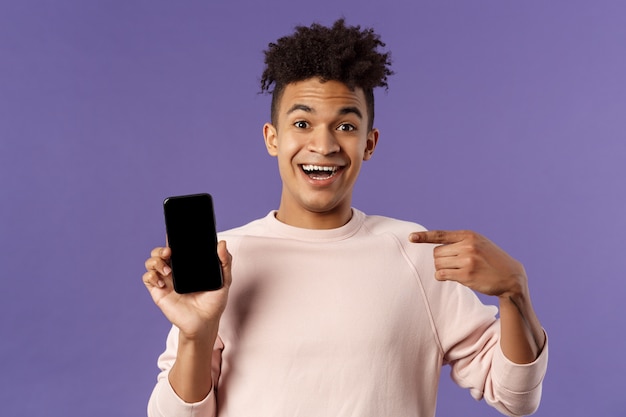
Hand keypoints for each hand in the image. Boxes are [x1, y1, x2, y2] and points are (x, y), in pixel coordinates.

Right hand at [142, 242, 231, 339]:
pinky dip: (151, 276)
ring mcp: (166, 281)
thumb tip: (222, 243)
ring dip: (156, 261)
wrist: (205, 322)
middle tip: (170, 252)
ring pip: (151, 262)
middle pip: (160, 252)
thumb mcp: (224, 280)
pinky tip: (162, 283)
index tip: (174, 235)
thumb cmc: (214, 302)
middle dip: (161, 249)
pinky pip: (147, 278)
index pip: (176, 248)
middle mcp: (175, 271)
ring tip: (167, 270)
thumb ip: (225, 262)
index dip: (172, 240)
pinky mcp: (159, 292)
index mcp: (188, 266)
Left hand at [409, 230, 526, 297]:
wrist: (511, 276)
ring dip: (441, 268)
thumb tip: (435, 245)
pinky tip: (451, 277)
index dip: (424, 236)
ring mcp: (467, 260)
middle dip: (440, 259)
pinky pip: (442, 275)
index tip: (411, 238)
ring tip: (455, 270)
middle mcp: (467, 246)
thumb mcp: (479, 243)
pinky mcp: (466, 275)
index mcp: (469, 235)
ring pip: (438, 264)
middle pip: (436, 253)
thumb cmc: (492, 260)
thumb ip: (460, 241)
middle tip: (452, 264)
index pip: (441, 234)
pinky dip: (442, 276)